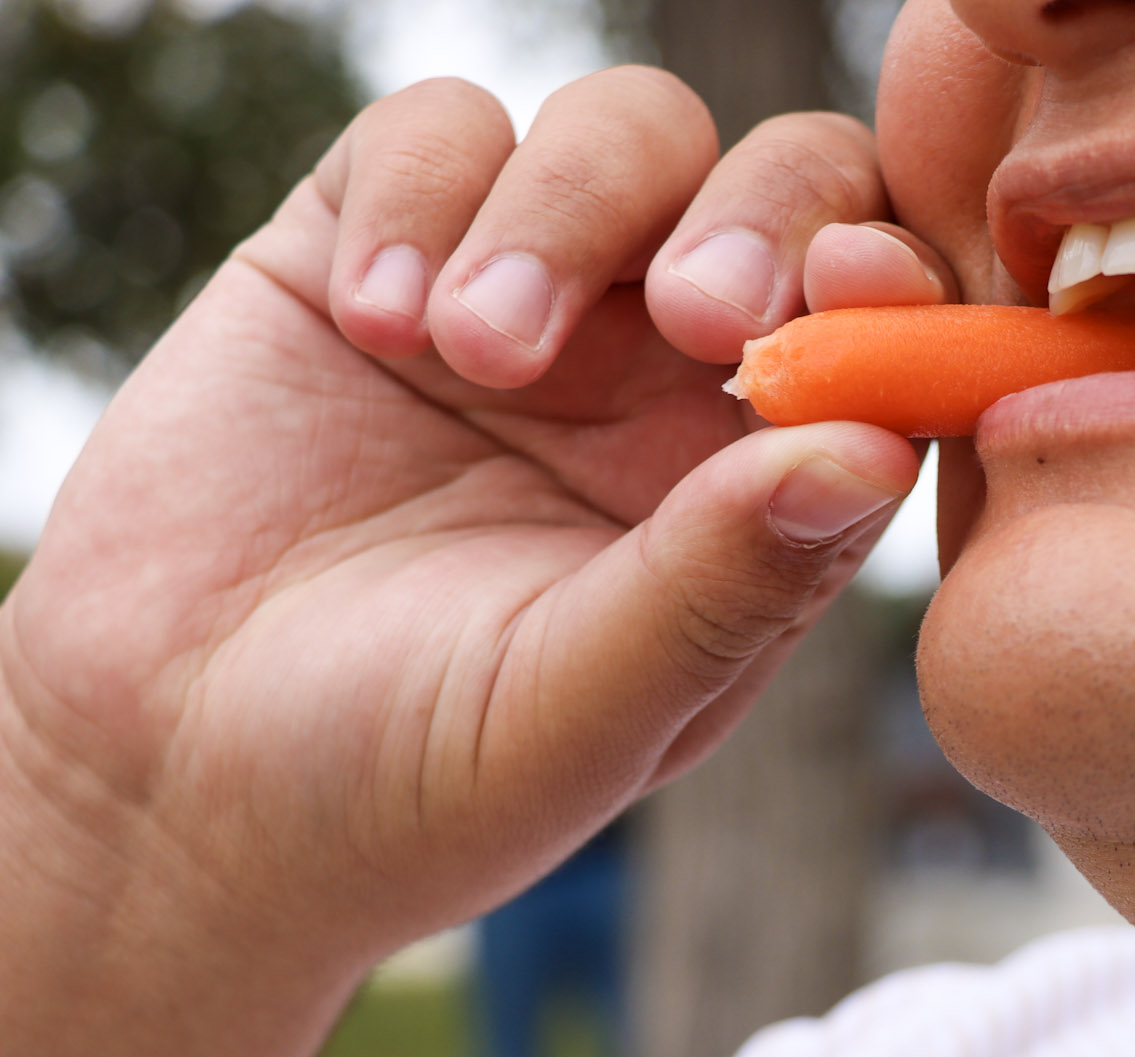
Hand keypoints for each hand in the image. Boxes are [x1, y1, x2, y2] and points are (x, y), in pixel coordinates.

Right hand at [0, 68, 958, 962]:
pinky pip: (442, 132)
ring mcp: (533, 306)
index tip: (855, 283)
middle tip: (696, 313)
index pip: (885, 344)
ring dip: (571, 210)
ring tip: (471, 353)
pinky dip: (420, 190)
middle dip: (764, 213)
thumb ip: (724, 585)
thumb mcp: (581, 713)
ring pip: (629, 135)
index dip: (898, 289)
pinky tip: (372, 324)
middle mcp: (666, 383)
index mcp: (755, 493)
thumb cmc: (406, 782)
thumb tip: (873, 450)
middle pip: (791, 196)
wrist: (172, 775)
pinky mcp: (375, 249)